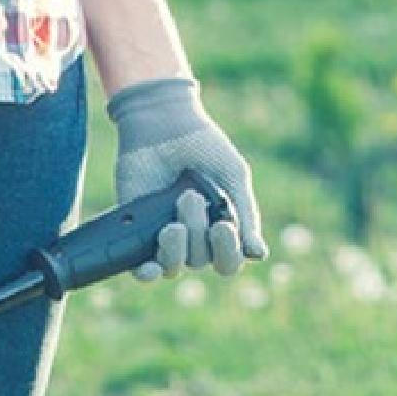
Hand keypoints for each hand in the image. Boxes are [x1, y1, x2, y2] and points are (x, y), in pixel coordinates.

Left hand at [107, 78, 265, 280]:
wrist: (162, 122)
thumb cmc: (204, 146)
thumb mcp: (233, 177)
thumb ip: (246, 215)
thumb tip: (259, 254)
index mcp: (220, 231)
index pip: (228, 263)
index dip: (227, 253)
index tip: (222, 227)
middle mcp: (194, 241)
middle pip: (200, 261)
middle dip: (197, 230)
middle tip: (190, 196)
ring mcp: (164, 240)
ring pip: (173, 266)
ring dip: (175, 247)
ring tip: (171, 222)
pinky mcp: (137, 235)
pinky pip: (143, 269)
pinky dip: (147, 273)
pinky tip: (149, 268)